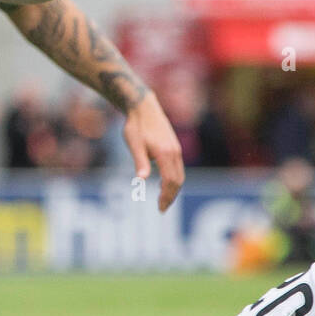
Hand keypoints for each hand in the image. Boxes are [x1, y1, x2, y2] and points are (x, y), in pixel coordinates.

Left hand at [122, 90, 184, 212]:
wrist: (143, 107)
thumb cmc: (136, 126)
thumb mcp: (134, 144)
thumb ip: (140, 162)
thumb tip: (141, 180)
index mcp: (165, 153)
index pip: (170, 181)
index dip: (166, 196)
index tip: (159, 208)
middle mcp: (174, 152)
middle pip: (178, 180)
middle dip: (171, 196)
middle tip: (161, 208)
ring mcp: (176, 149)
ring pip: (180, 174)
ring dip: (173, 189)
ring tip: (163, 199)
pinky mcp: (174, 146)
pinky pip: (178, 167)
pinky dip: (174, 179)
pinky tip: (164, 183)